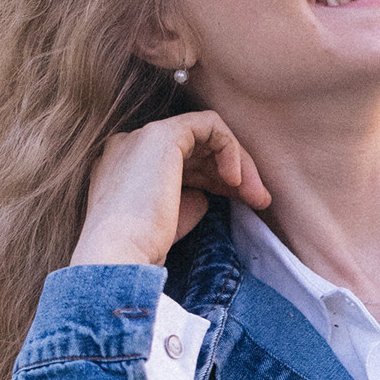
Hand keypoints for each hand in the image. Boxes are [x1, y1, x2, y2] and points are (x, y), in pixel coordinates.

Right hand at [70, 109, 270, 270]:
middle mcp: (130, 145)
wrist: (120, 255)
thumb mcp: (169, 221)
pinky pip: (209, 125)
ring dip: (239, 163)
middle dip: (233, 171)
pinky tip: (235, 180)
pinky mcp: (162, 135)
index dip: (214, 178)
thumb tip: (207, 194)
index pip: (179, 162)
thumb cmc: (142, 249)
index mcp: (124, 167)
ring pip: (205, 134)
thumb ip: (186, 200)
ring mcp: (143, 136)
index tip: (238, 202)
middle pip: (194, 148)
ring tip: (256, 196)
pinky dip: (230, 148)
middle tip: (259, 200)